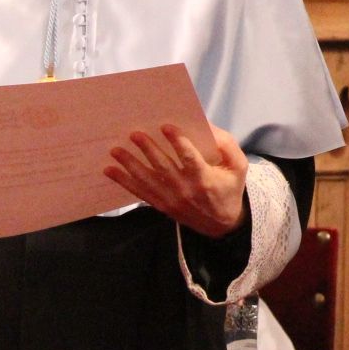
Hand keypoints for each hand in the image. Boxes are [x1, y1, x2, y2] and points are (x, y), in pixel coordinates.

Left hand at [106, 123, 247, 237]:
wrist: (222, 224)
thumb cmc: (229, 188)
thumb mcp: (238, 166)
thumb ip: (227, 146)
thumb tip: (206, 125)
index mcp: (205, 179)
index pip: (190, 159)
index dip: (178, 142)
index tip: (166, 126)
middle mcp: (186, 190)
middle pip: (164, 167)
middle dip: (148, 149)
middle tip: (135, 134)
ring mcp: (171, 199)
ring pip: (148, 180)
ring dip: (130, 164)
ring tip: (116, 150)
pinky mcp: (161, 205)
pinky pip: (140, 193)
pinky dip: (124, 182)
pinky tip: (110, 170)